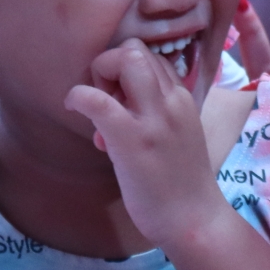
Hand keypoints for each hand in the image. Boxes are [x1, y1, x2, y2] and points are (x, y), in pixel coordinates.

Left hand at [65, 39, 230, 251]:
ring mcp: (153, 118)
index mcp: (182, 99)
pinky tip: (74, 108)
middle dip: (110, 65)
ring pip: (124, 59)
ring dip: (100, 76)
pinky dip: (79, 96)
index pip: (152, 56)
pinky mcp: (132, 140)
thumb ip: (152, 114)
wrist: (194, 221)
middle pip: (136, 49)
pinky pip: (97, 100)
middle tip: (106, 101)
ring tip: (99, 113)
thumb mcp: (175, 136)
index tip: (120, 101)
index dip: (127, 71)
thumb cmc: (181, 185)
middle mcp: (171, 101)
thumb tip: (114, 104)